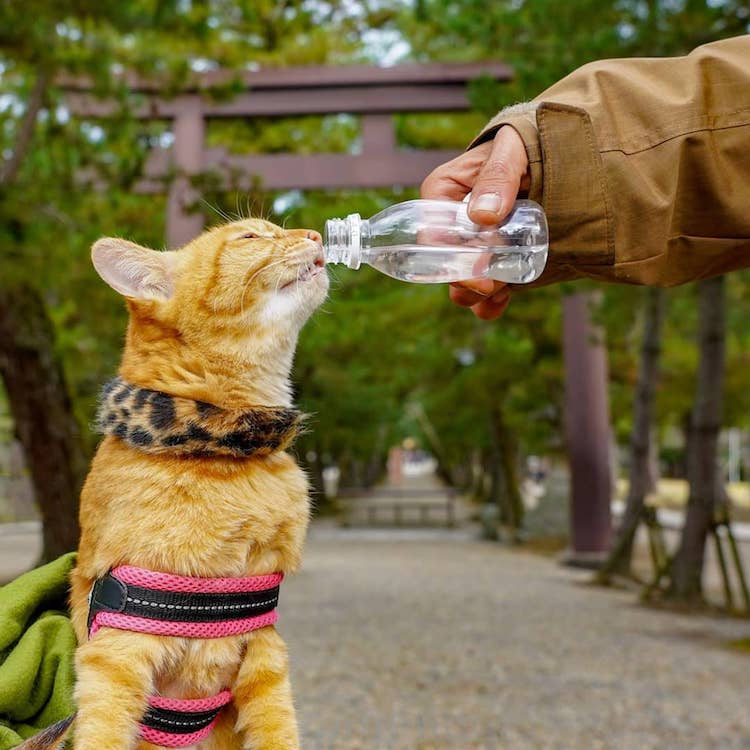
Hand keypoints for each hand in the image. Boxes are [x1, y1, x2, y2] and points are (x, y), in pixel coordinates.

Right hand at [420, 126, 528, 319]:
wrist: (548, 154)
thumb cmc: (524, 144)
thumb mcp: (512, 149)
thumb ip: (498, 176)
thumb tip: (483, 215)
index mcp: (441, 193)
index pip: (430, 234)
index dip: (450, 258)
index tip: (479, 272)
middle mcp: (450, 225)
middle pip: (444, 264)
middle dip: (466, 280)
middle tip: (493, 285)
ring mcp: (470, 245)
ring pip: (461, 281)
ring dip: (478, 294)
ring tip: (503, 291)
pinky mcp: (491, 260)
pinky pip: (482, 291)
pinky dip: (489, 303)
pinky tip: (504, 299)